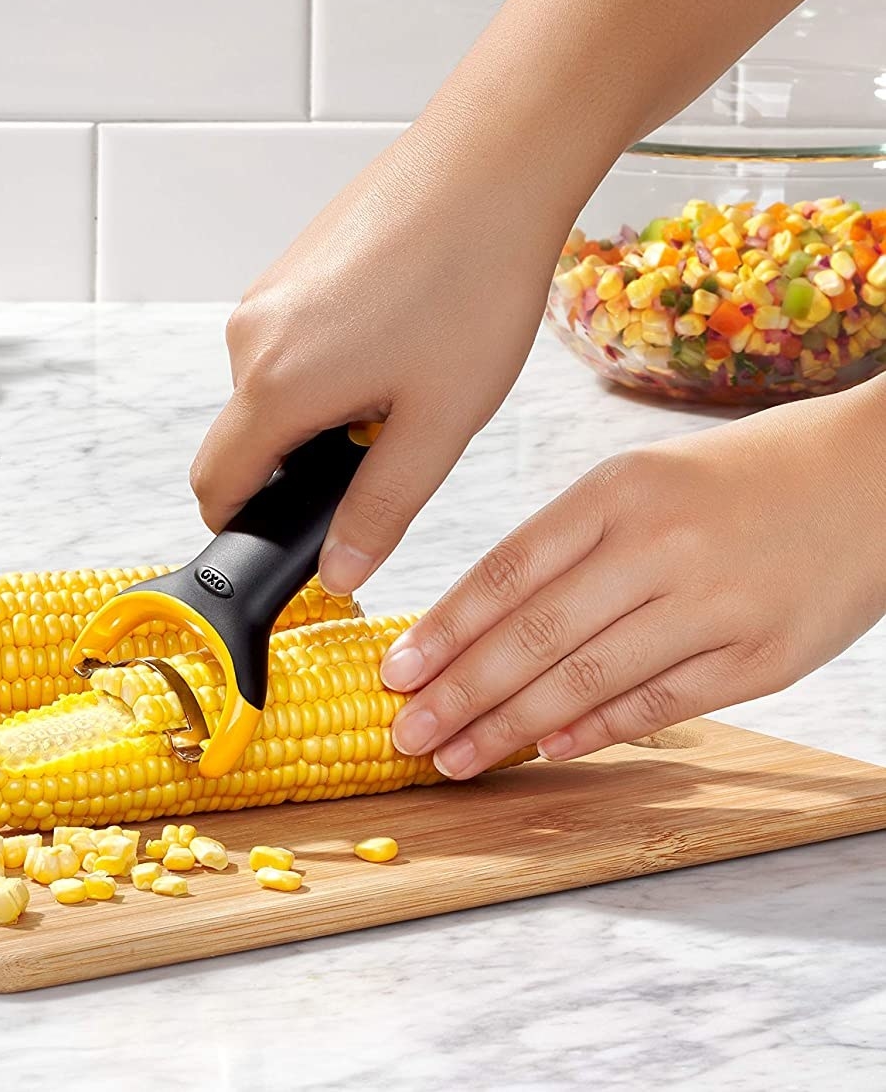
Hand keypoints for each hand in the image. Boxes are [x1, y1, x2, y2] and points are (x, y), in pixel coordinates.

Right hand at [190, 105, 588, 596]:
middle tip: (396, 438)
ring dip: (322, 406)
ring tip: (412, 374)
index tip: (299, 537)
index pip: (216, 485)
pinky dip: (330, 358)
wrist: (490, 162)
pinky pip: (290, 337)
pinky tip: (402, 331)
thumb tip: (340, 573)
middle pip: (246, 436)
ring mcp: (267, 292)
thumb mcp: (438, 423)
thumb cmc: (472, 283)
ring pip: (273, 385)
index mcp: (274, 384)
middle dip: (302, 461)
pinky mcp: (290, 262)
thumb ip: (380, 508)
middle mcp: (250, 334)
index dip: (247, 526)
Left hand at [380, 378, 885, 775]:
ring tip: (455, 756)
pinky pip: (660, 703)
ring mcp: (712, 605)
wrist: (871, 477)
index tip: (394, 672)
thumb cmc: (736, 479)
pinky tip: (546, 750)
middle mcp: (658, 546)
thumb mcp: (639, 481)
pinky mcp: (762, 657)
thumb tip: (481, 624)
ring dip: (509, 727)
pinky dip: (596, 730)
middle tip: (405, 733)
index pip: (505, 572)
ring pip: (586, 678)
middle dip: (458, 692)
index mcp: (615, 491)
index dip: (442, 630)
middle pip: (533, 635)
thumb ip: (566, 546)